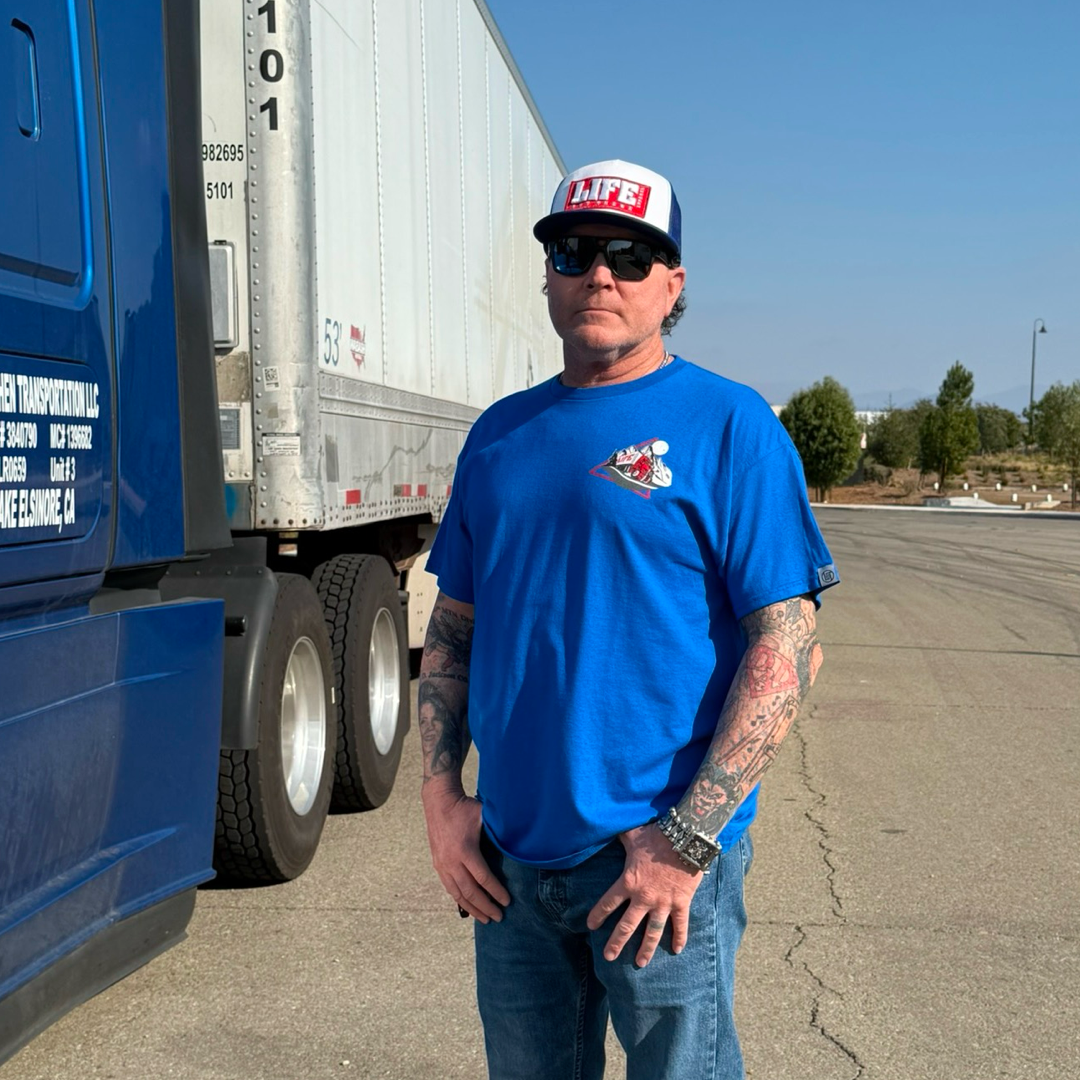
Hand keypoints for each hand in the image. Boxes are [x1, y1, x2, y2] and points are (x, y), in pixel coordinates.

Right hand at [421, 784, 509, 922]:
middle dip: (486, 907)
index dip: (496, 892)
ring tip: (485, 919)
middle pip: (470, 891)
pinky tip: (468, 906)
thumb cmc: (464, 807)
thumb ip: (499, 830)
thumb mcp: (484, 816)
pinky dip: (460, 899)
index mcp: (466, 850)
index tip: (507, 901)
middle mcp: (452, 861)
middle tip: (499, 917)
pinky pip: (449, 887)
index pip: (483, 878)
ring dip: (472, 908)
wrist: (439, 801)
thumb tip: (520, 841)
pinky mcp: (437, 864)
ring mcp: (442, 864)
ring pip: (458, 894)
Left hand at [586, 824, 702, 966]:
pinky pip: (680, 925)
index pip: (608, 903)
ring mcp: (663, 903)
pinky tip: (676, 950)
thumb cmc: (657, 835)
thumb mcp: (633, 834)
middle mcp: (643, 898)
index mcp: (628, 882)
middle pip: (626, 926)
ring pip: (652, 932)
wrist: (686, 839)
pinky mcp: (681, 903)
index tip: (591, 926)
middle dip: (616, 943)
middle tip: (609, 957)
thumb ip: (619, 837)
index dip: (598, 915)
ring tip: (640, 963)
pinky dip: (679, 938)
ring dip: (645, 949)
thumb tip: (605, 825)